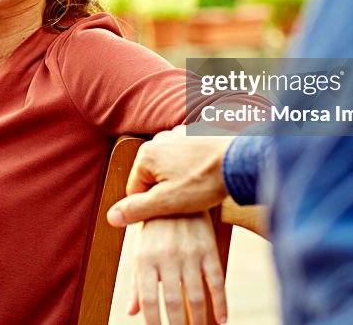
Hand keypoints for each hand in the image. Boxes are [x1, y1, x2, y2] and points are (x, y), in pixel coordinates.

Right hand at [108, 126, 233, 226]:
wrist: (242, 159)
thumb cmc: (205, 181)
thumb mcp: (168, 203)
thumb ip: (137, 209)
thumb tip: (111, 217)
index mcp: (146, 155)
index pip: (136, 190)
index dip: (152, 206)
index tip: (172, 210)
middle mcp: (158, 139)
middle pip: (153, 177)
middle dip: (167, 192)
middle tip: (188, 200)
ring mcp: (178, 134)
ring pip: (170, 168)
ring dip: (180, 180)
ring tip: (200, 188)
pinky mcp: (196, 134)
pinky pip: (186, 158)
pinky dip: (193, 168)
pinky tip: (206, 176)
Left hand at [128, 213, 226, 324]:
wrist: (176, 194)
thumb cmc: (153, 228)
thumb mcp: (140, 251)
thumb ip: (136, 283)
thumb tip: (131, 312)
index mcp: (145, 258)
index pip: (148, 300)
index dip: (153, 323)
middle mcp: (166, 256)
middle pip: (173, 302)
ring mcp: (189, 253)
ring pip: (195, 296)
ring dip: (198, 320)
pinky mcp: (209, 249)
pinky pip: (217, 281)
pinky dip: (221, 303)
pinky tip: (222, 320)